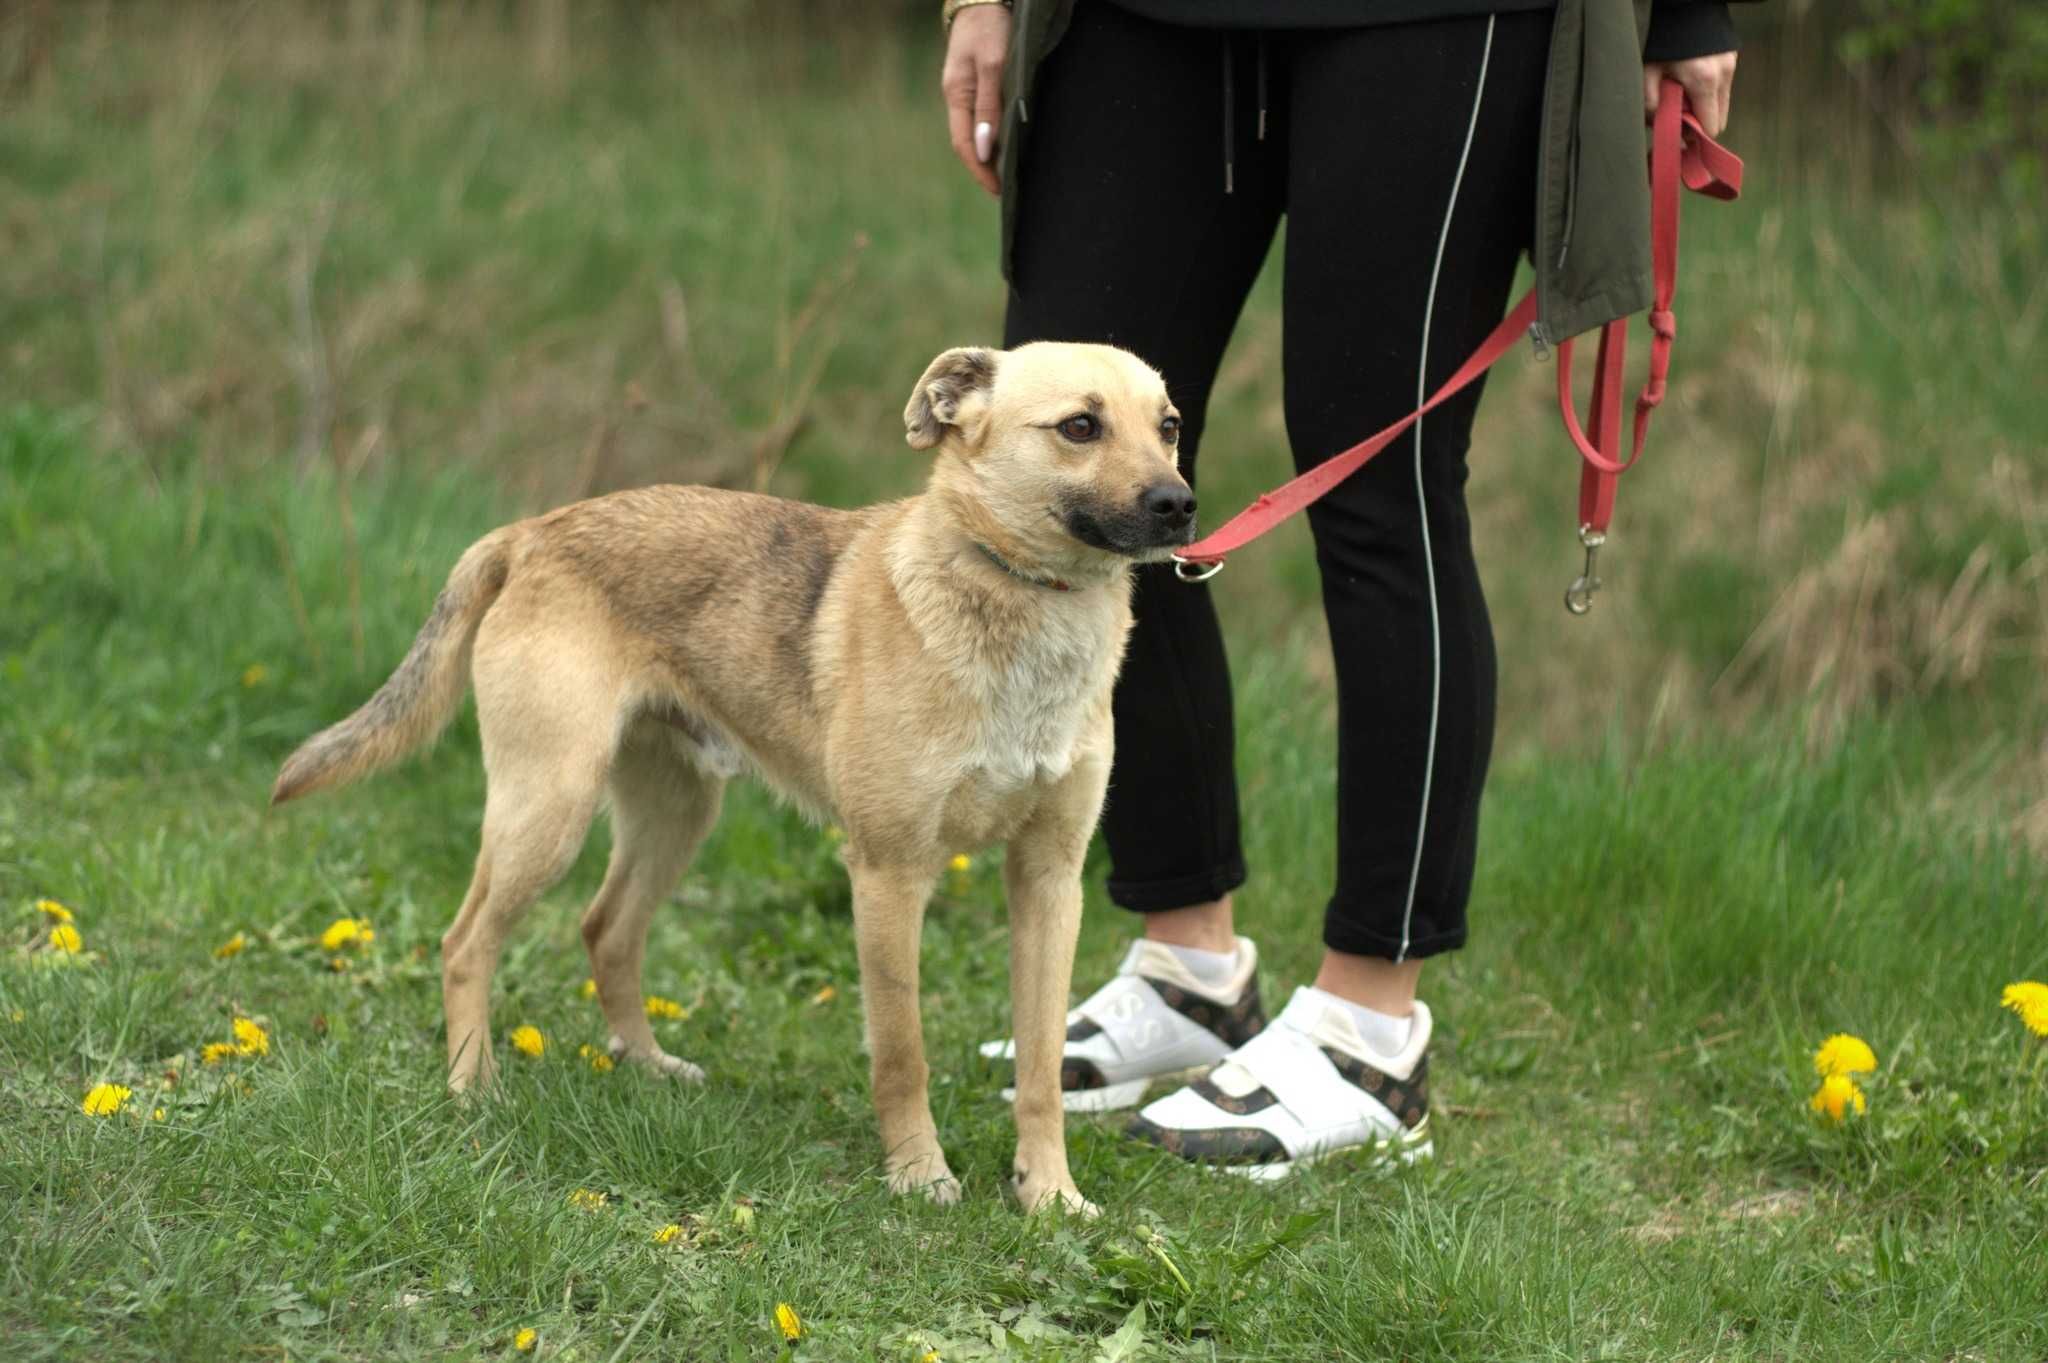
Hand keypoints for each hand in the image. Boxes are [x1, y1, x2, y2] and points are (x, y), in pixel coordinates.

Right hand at [941, 4, 1011, 196]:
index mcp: (956, 94)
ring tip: (1006, 174)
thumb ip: (989, 106)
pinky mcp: (977, 82)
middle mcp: (957, 96)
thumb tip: (984, 149)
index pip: (963, 144)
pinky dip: (992, 136)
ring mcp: (965, 89)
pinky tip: (1004, 145)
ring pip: (973, 131)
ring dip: (988, 154)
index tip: (997, 191)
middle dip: (983, 168)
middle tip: (1004, 190)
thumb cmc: (990, 26)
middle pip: (966, 142)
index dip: (979, 170)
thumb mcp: (993, 65)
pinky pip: (981, 117)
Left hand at [1643, 51, 1736, 137]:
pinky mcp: (1733, 60)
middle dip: (1700, 124)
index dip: (1696, 136)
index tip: (1681, 135)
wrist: (1685, 10)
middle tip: (1681, 117)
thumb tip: (1660, 126)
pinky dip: (1710, 93)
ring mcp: (1731, 66)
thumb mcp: (1649, 73)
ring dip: (1705, 107)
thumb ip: (1651, 104)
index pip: (1711, 126)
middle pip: (1720, 119)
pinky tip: (1693, 82)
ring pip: (1723, 104)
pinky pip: (1724, 88)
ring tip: (1685, 97)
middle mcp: (1723, 75)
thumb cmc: (1664, 43)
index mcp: (1703, 82)